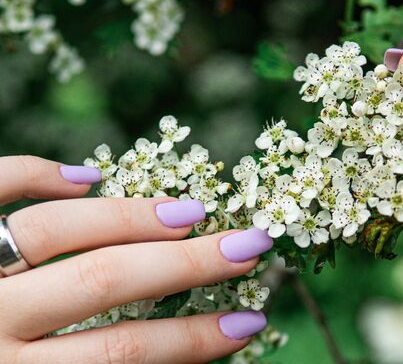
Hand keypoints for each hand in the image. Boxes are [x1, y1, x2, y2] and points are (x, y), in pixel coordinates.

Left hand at [0, 156, 271, 362]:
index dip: (195, 342)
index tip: (251, 321)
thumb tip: (172, 355)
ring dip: (130, 216)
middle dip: (187, 264)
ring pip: (55, 230)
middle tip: (248, 242)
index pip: (123, 357)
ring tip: (189, 210)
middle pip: (105, 282)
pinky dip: (35, 174)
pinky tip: (85, 175)